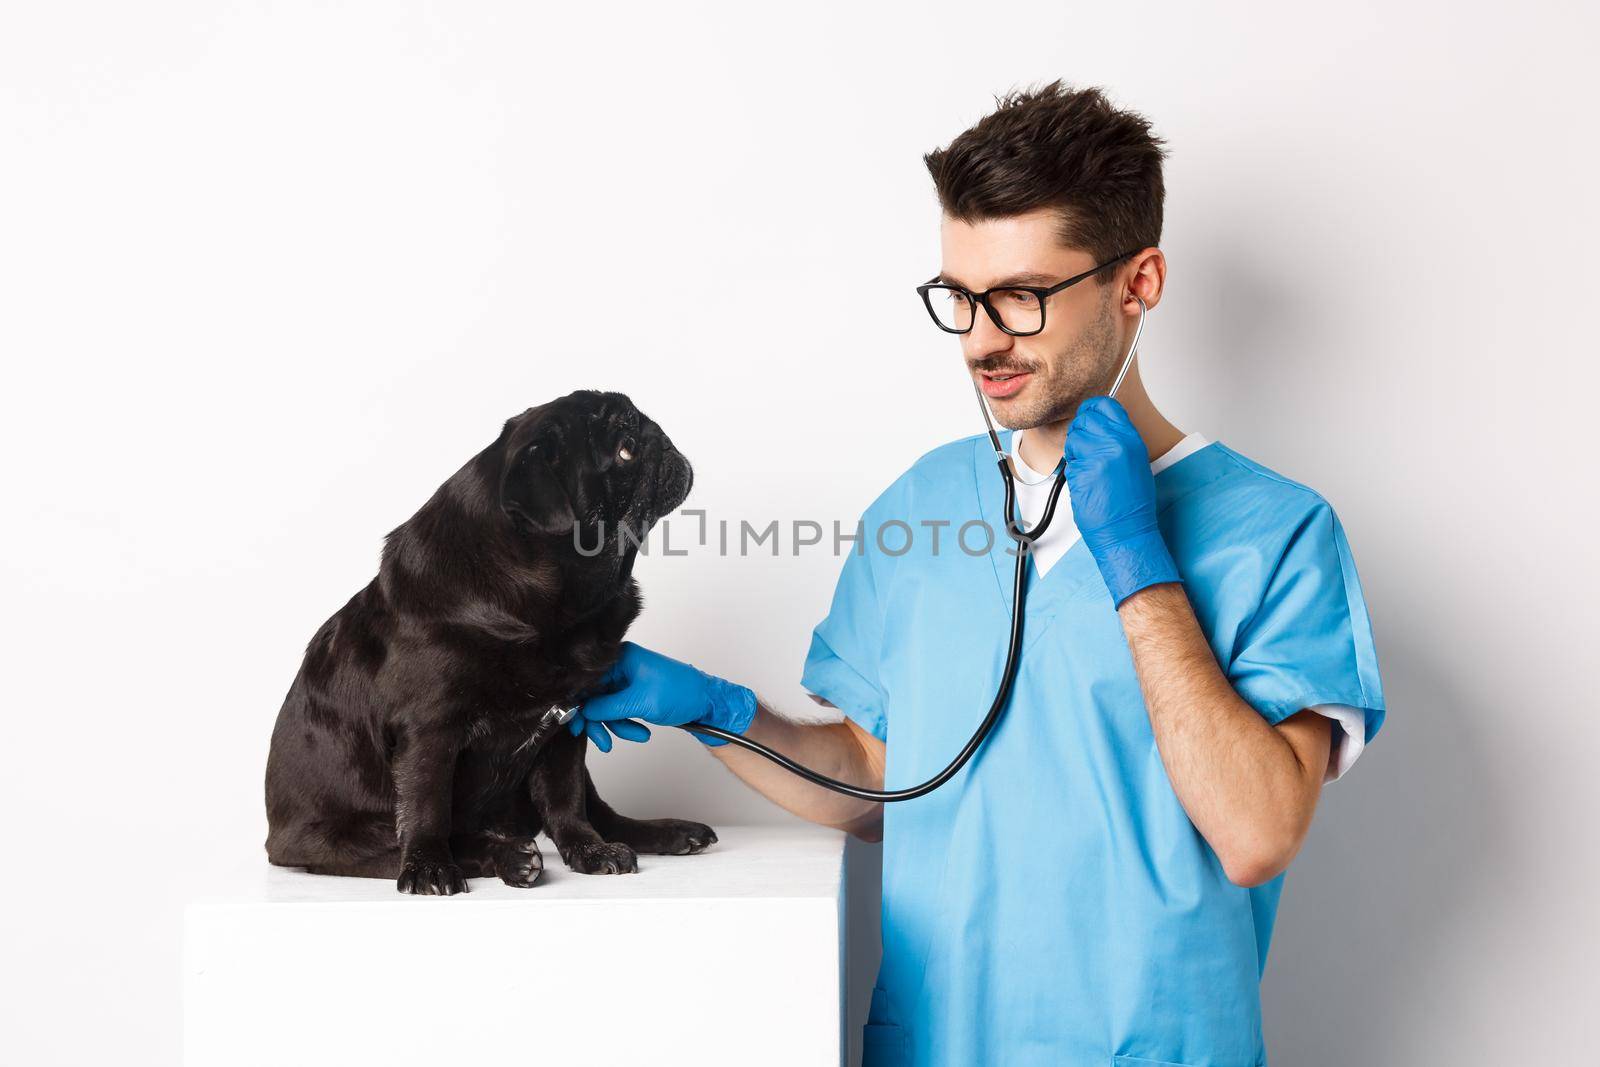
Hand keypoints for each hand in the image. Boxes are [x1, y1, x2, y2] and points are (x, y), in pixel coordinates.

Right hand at [568, 642, 757, 748]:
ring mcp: (627, 681)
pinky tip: (641, 732)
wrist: (708, 704)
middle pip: (594, 696)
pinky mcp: (633, 694)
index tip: (576, 723)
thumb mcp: (639, 702)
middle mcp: (621, 666)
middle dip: (600, 721)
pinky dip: (626, 724)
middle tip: (603, 741)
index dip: (580, 703)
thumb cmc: (681, 693)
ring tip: (636, 735)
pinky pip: (619, 712)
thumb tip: (581, 711)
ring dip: (618, 726)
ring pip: (606, 708)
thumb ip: (606, 707)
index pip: (588, 680)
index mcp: (621, 657)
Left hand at [1063, 396, 1180, 605]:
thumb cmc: (1132, 503)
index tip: (1088, 416)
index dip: (1092, 409)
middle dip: (1081, 432)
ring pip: (1074, 439)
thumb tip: (1101, 424)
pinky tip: (1088, 484)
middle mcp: (1116, 444)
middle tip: (1086, 450)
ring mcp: (1098, 457)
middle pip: (1085, 419)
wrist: (1127, 530)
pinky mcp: (1082, 472)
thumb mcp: (1135, 461)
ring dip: (1076, 453)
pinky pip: (1070, 463)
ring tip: (1090, 470)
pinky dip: (1074, 471)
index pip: (1106, 405)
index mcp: (1132, 439)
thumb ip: (1119, 439)